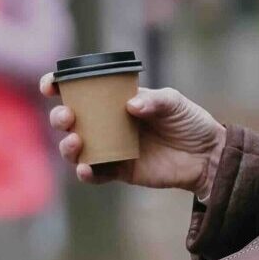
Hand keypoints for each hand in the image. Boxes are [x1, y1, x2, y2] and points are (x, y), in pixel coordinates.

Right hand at [41, 78, 223, 195]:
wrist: (208, 155)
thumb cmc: (190, 122)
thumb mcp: (175, 102)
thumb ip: (154, 100)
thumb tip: (130, 106)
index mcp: (117, 100)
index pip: (83, 91)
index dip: (60, 86)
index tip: (50, 85)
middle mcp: (109, 123)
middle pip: (72, 120)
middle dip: (60, 117)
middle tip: (68, 117)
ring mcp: (112, 148)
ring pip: (77, 148)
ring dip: (68, 146)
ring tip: (77, 141)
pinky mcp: (120, 171)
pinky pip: (96, 174)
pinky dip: (86, 172)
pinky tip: (87, 168)